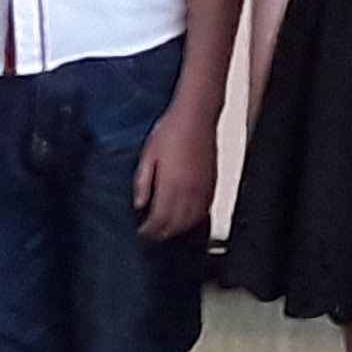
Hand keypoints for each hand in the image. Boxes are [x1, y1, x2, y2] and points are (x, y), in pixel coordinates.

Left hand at [130, 98, 220, 243]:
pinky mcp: (212, 183)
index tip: (142, 233)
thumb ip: (142, 182)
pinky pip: (205, 210)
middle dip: (163, 233)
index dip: (150, 231)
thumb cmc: (171, 130)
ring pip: (192, 220)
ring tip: (167, 230)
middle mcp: (189, 190)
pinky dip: (195, 219)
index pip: (160, 219)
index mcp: (171, 184)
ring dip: (179, 229)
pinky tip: (187, 219)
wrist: (196, 116)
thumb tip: (139, 203)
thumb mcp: (148, 155)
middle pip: (176, 224)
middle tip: (152, 235)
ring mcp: (203, 188)